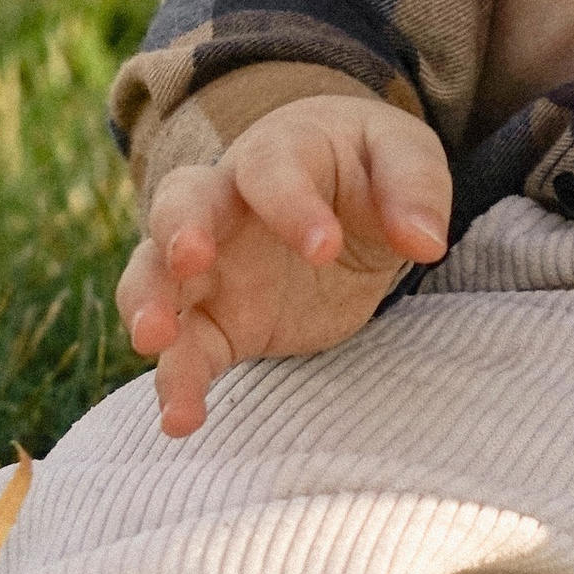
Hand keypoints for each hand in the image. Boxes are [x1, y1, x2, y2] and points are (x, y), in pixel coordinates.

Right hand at [117, 91, 451, 439]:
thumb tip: (425, 241)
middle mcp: (227, 204)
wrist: (343, 199)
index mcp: (279, 153)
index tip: (324, 248)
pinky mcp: (219, 323)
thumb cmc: (369, 168)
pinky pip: (186, 350)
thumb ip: (415, 188)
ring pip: (155, 276)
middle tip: (188, 260)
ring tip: (154, 341)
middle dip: (177, 231)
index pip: (270, 169)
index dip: (290, 205)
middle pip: (180, 204)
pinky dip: (177, 382)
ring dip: (148, 304)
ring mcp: (213, 267)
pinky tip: (181, 420)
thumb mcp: (405, 156)